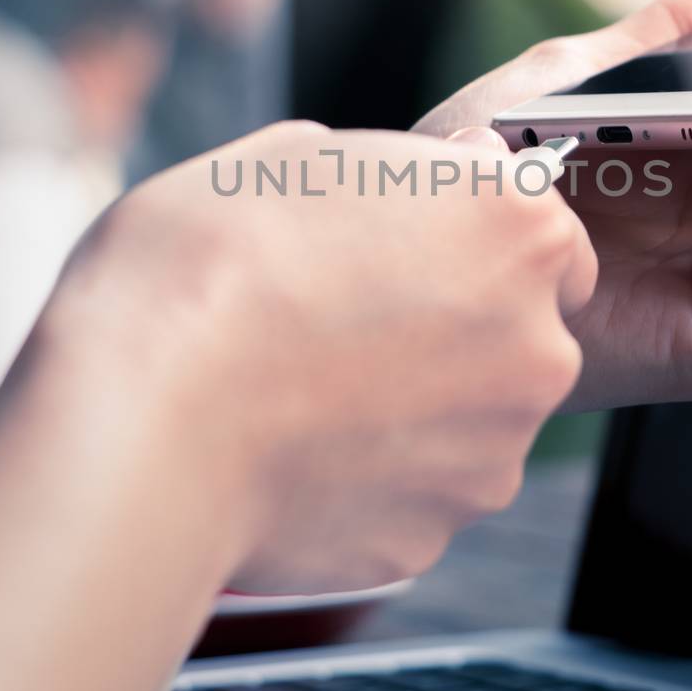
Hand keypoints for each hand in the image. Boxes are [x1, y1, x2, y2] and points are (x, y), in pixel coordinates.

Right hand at [27, 121, 596, 593]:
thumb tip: (422, 176)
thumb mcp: (292, 157)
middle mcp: (535, 346)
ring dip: (414, 404)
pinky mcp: (434, 532)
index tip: (419, 249)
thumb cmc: (205, 268)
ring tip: (305, 386)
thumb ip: (389, 169)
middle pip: (520, 333)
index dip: (480, 239)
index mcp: (515, 231)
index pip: (548, 236)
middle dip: (455, 326)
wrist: (144, 420)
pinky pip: (415, 491)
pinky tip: (293, 447)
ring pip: (469, 420)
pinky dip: (371, 474)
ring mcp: (491, 453)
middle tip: (346, 316)